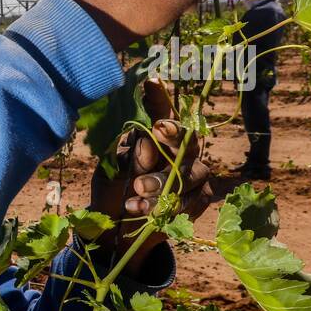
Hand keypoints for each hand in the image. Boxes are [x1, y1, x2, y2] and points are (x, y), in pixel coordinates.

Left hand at [89, 79, 212, 274]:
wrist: (115, 229)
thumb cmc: (113, 189)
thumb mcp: (111, 171)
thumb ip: (129, 157)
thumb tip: (148, 142)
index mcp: (156, 137)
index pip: (161, 112)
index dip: (160, 98)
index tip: (151, 82)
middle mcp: (180, 150)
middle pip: (188, 138)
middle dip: (173, 137)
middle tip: (156, 131)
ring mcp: (194, 173)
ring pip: (189, 172)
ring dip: (161, 181)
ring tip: (134, 189)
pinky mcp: (199, 198)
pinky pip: (193, 198)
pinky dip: (169, 206)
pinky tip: (144, 211)